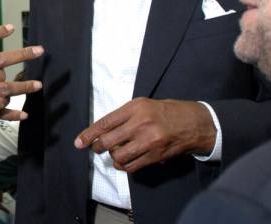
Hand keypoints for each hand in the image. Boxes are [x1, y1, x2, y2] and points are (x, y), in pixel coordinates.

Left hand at [74, 98, 215, 172]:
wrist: (192, 123)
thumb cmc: (164, 112)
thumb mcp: (142, 105)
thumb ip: (122, 116)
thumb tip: (101, 131)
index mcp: (135, 108)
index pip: (105, 123)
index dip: (89, 134)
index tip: (79, 143)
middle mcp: (140, 124)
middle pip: (108, 141)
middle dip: (97, 147)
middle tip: (95, 148)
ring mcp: (148, 141)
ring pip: (118, 156)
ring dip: (111, 157)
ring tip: (114, 153)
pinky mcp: (155, 156)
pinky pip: (131, 166)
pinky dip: (123, 166)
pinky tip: (123, 161)